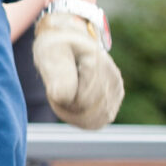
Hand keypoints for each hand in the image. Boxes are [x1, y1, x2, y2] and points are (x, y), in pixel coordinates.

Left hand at [34, 11, 124, 130]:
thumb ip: (57, 72)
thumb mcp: (50, 51)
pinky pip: (97, 123)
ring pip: (94, 122)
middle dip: (66, 108)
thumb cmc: (57, 47)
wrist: (69, 43)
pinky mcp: (114, 101)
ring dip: (73, 115)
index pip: (81, 102)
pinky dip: (81, 119)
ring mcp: (116, 91)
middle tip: (56, 90)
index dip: (60, 100)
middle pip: (88, 114)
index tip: (52, 85)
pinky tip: (73, 103)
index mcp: (97, 63)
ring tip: (64, 95)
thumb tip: (64, 97)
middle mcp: (112, 78)